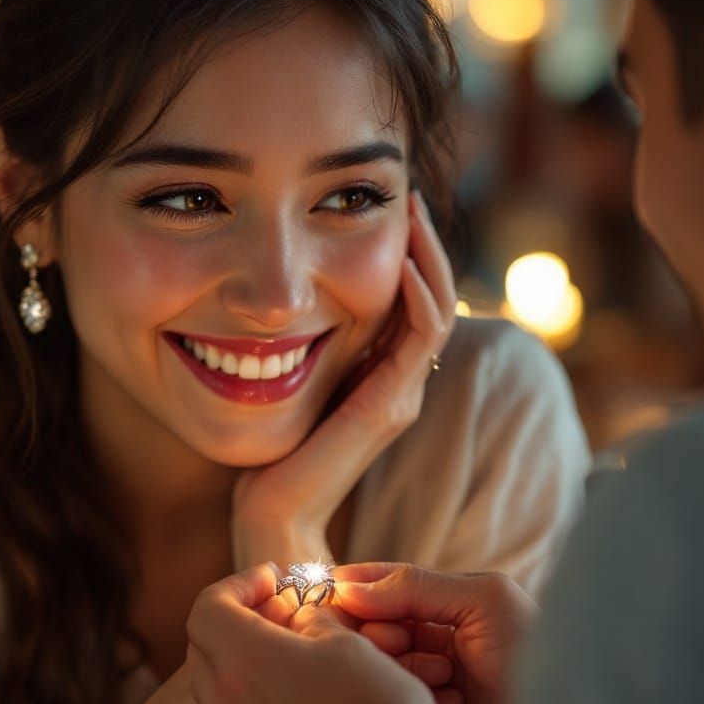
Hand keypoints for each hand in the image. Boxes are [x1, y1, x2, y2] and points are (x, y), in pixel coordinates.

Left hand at [186, 564, 454, 703]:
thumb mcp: (351, 646)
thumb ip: (312, 620)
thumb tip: (300, 619)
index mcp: (244, 662)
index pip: (208, 607)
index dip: (238, 585)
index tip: (270, 581)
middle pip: (205, 648)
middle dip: (238, 624)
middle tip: (281, 616)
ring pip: (218, 693)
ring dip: (244, 669)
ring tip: (293, 665)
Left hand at [232, 192, 455, 565]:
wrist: (270, 511)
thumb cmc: (268, 448)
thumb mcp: (286, 376)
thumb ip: (303, 343)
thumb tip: (287, 293)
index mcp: (376, 371)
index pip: (408, 298)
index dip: (405, 250)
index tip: (385, 202)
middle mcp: (398, 380)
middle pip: (430, 296)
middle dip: (421, 241)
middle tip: (407, 191)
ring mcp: (400, 394)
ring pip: (436, 309)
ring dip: (428, 256)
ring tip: (411, 208)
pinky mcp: (391, 407)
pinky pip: (422, 338)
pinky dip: (421, 295)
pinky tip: (404, 261)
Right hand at [335, 562, 537, 703]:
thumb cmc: (534, 651)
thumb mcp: (483, 599)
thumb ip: (416, 585)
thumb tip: (349, 586)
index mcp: (444, 606)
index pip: (384, 587)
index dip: (356, 587)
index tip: (329, 590)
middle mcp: (433, 642)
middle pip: (374, 627)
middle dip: (381, 633)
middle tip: (395, 643)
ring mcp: (429, 684)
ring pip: (382, 667)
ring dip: (409, 671)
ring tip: (446, 680)